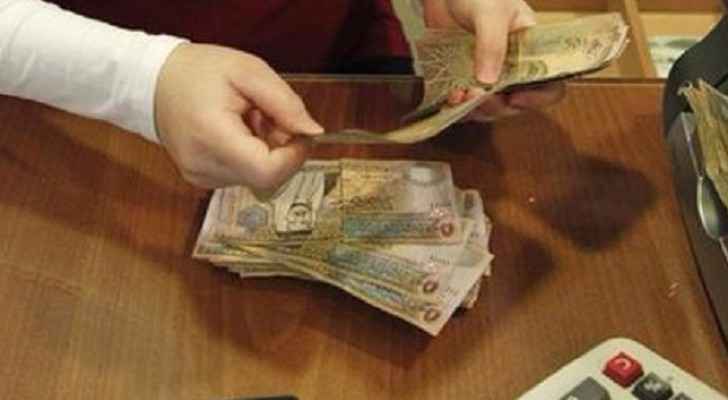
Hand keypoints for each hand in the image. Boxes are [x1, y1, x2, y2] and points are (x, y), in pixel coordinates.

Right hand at [154, 43, 322, 188]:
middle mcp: (204, 166)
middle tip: (270, 116)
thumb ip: (285, 103)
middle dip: (282, 149)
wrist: (153, 82)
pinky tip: (239, 132)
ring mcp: (201, 177)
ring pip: (258, 177)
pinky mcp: (202, 180)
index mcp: (213, 138)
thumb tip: (314, 132)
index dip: (295, 156)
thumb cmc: (199, 72)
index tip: (299, 131)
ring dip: (267, 151)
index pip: (268, 172)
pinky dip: (251, 156)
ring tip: (249, 119)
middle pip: (267, 176)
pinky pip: (243, 175)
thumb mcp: (249, 72)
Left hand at [422, 0, 564, 120]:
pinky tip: (450, 97)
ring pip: (489, 107)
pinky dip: (457, 106)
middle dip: (497, 105)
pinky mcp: (464, 78)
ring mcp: (487, 74)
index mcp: (531, 48)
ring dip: (475, 109)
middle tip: (479, 97)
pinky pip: (465, 103)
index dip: (538, 97)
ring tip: (461, 97)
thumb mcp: (491, 13)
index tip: (517, 99)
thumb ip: (491, 44)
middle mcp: (512, 66)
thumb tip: (487, 81)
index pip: (549, 81)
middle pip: (515, 102)